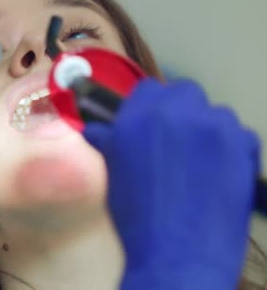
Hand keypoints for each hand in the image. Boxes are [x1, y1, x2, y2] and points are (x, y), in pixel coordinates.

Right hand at [84, 79, 260, 288]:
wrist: (177, 252)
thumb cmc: (136, 216)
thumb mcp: (113, 174)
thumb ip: (109, 143)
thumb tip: (96, 128)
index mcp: (138, 117)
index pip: (148, 89)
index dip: (149, 106)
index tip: (150, 124)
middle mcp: (177, 112)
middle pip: (184, 93)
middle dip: (180, 111)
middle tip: (175, 141)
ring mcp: (215, 126)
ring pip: (214, 113)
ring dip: (206, 129)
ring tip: (198, 161)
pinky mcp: (244, 144)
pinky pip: (238, 134)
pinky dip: (230, 147)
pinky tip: (219, 173)